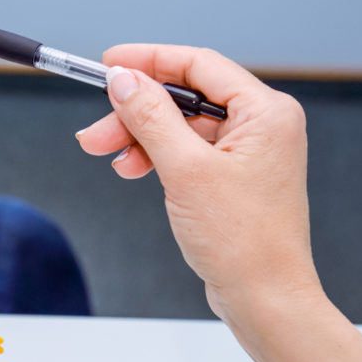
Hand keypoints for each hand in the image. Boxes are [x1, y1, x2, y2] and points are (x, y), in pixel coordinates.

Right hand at [76, 44, 320, 324]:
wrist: (266, 300)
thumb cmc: (243, 242)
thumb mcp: (186, 170)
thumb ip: (151, 118)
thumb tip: (124, 81)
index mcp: (266, 112)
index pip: (199, 65)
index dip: (149, 61)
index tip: (109, 64)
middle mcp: (262, 125)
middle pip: (184, 98)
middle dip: (135, 111)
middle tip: (95, 130)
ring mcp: (248, 152)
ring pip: (180, 126)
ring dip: (140, 137)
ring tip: (105, 154)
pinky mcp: (233, 176)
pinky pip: (187, 151)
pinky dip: (156, 157)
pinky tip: (132, 169)